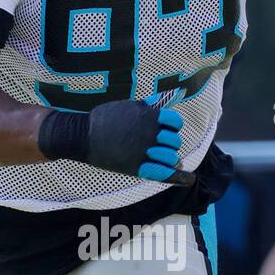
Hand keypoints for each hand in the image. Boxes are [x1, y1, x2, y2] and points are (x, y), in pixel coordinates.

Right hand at [39, 97, 193, 185]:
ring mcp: (144, 152)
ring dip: (171, 158)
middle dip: (169, 143)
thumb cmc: (106, 119)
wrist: (84, 136)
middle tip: (159, 145)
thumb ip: (152, 103)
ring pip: (171, 157)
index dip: (173, 126)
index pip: (175, 122)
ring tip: (166, 160)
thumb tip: (173, 95)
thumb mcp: (129, 106)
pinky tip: (189, 179)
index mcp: (149, 116)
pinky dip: (180, 177)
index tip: (166, 129)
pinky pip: (165, 174)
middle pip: (174, 141)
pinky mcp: (137, 167)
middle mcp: (150, 134)